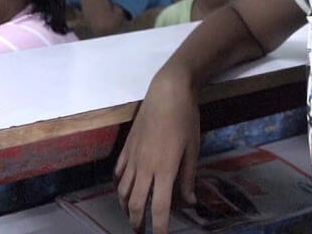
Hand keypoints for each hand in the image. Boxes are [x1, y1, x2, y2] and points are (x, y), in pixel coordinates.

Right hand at [114, 68, 200, 232]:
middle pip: (135, 203)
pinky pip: (118, 173)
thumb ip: (188, 178)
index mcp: (164, 170)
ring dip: (125, 207)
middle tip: (141, 232)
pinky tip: (123, 190)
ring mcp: (132, 157)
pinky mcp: (126, 147)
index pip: (159, 207)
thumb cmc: (186, 119)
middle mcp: (144, 167)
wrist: (167, 92)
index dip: (159, 227)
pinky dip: (119, 187)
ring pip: (122, 191)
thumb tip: (190, 202)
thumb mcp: (193, 149)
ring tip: (131, 216)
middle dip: (137, 222)